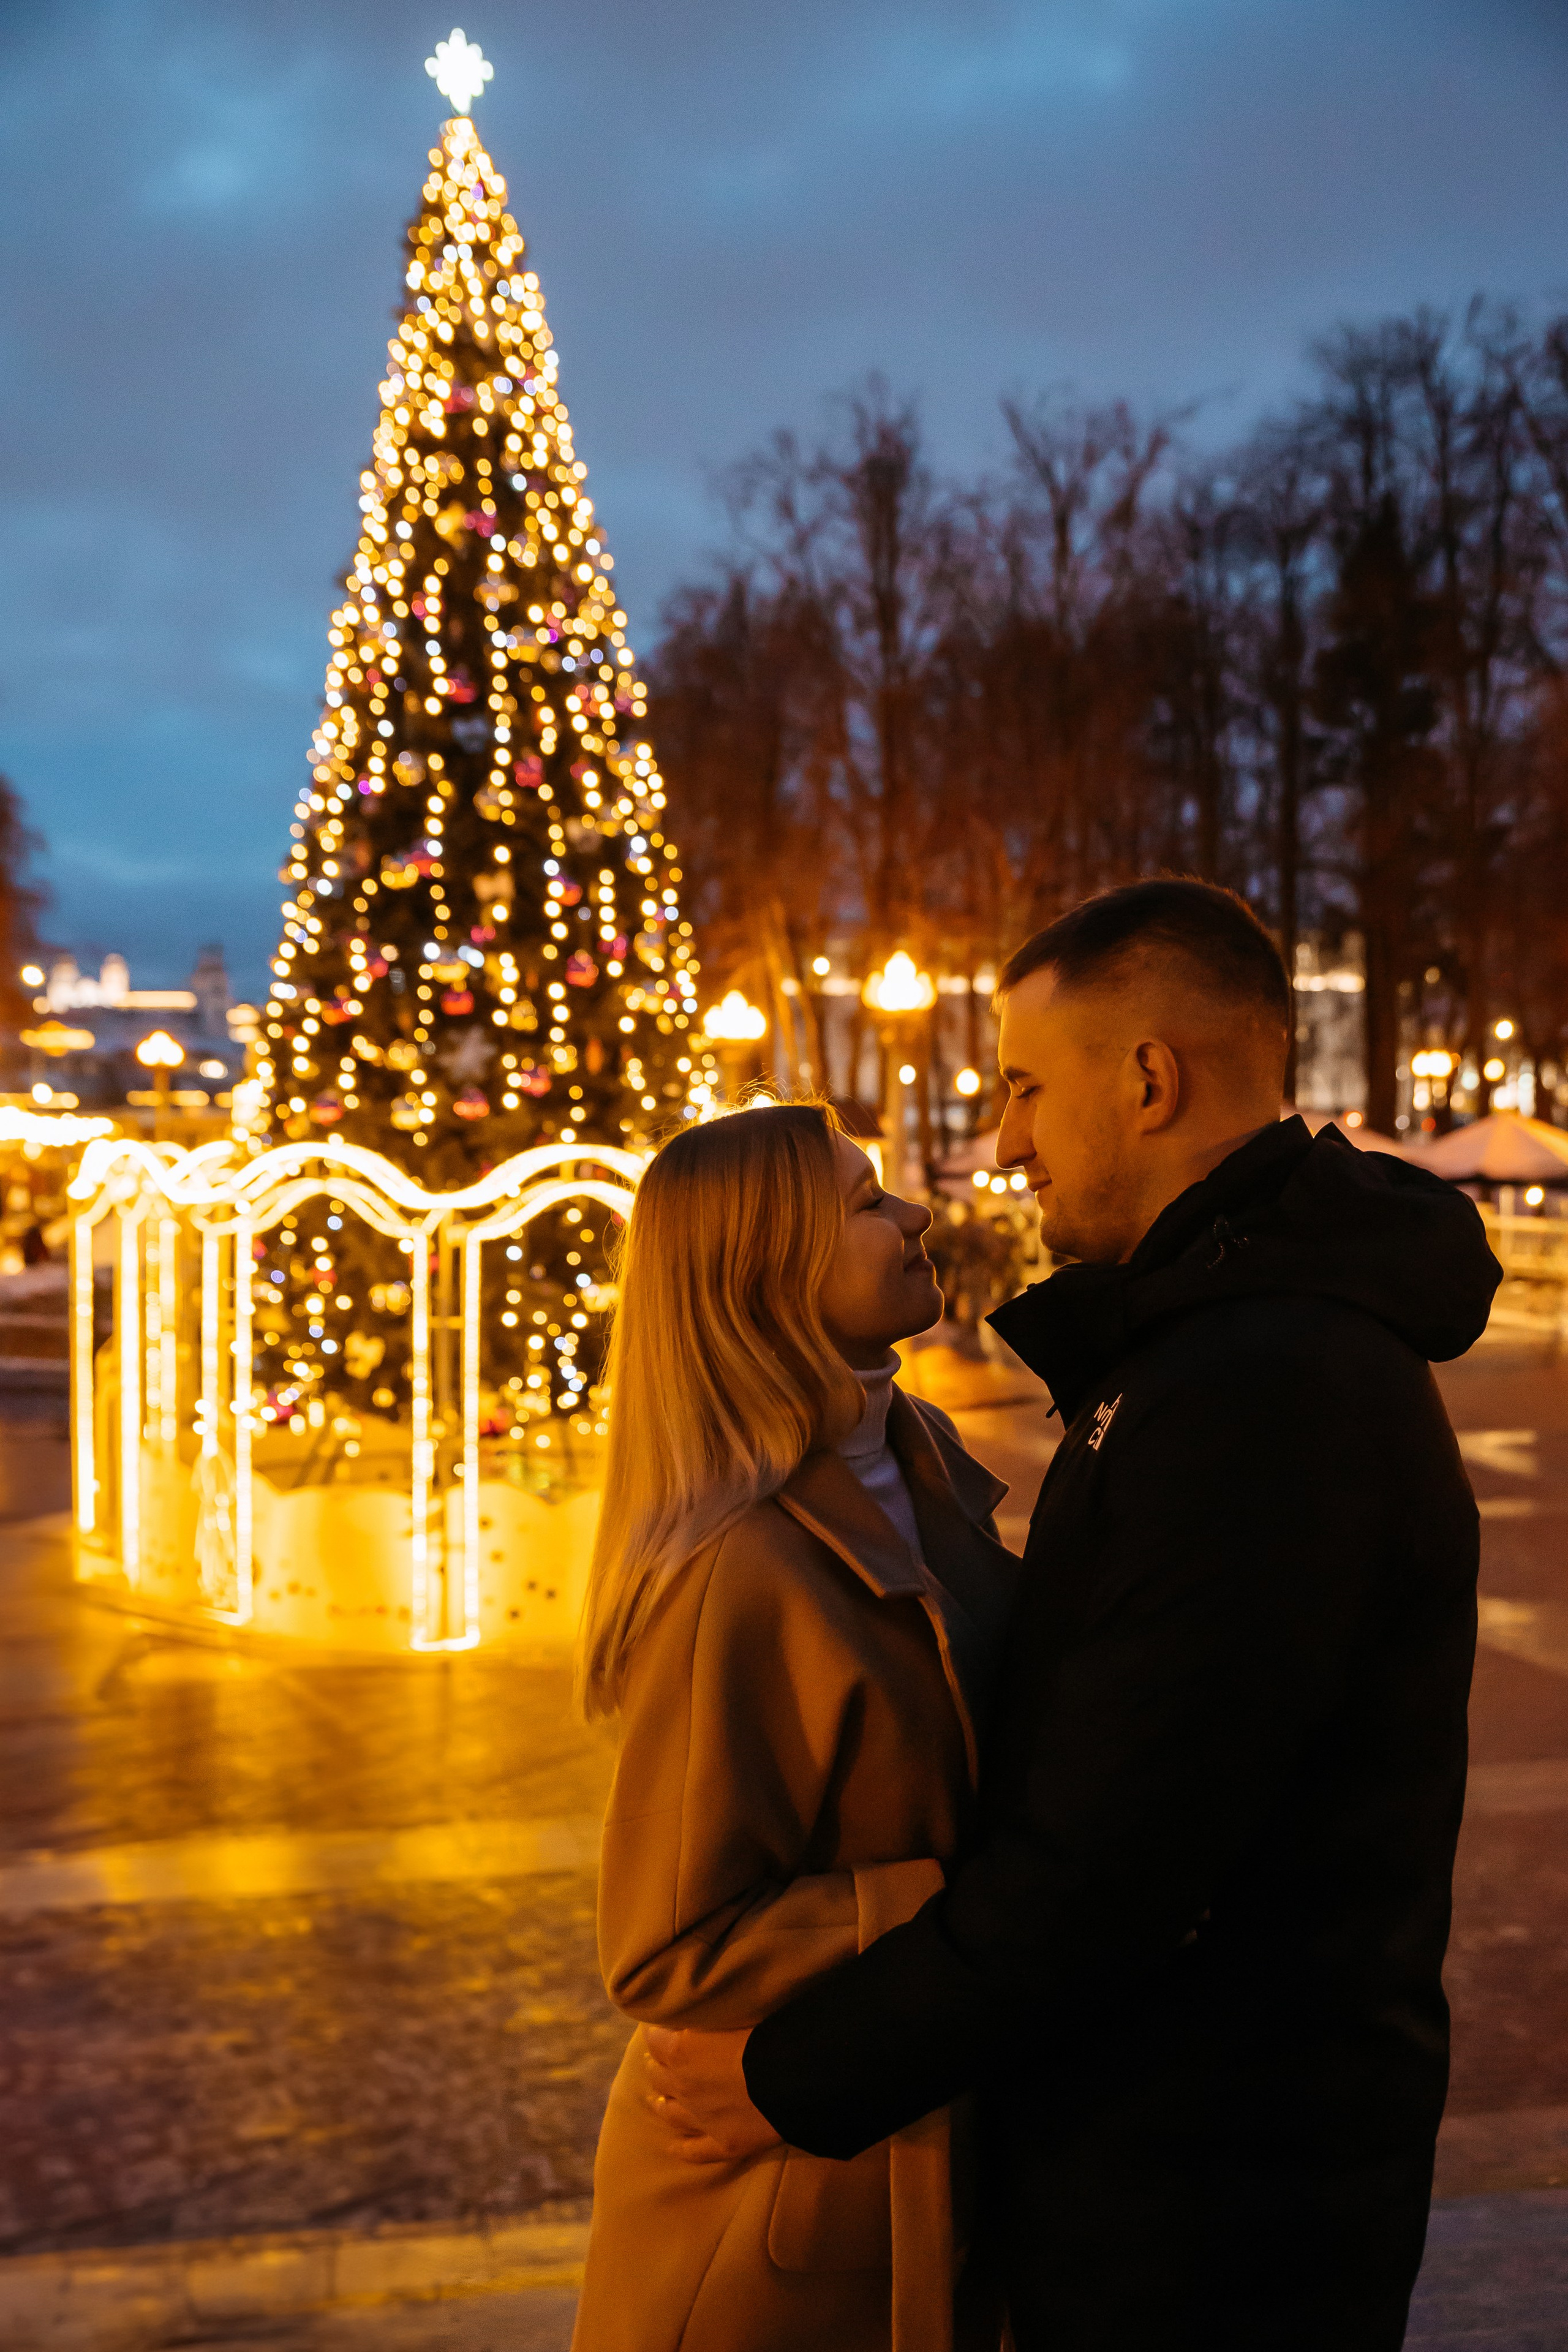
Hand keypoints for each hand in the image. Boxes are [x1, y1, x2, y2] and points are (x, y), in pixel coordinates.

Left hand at [642, 2023, 782, 2164]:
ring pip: (671, 2113)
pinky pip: (695, 2151)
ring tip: (658, 2099)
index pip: (655, 2040)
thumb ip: (705, 2018)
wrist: (790, 2078)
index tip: (658, 2029)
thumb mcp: (727, 2013)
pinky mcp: (722, 2144)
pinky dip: (683, 2149)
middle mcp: (684, 2087)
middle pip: (659, 2077)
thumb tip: (694, 2015)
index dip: (655, 2034)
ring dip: (663, 2104)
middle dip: (658, 2067)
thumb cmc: (763, 2034)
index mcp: (681, 2052)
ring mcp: (701, 2120)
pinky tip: (673, 2148)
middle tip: (660, 2061)